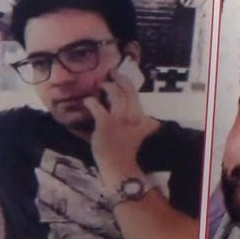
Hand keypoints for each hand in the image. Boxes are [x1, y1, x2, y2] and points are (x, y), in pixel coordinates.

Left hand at [86, 64, 156, 181]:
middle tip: (113, 72)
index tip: (121, 79)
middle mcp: (133, 116)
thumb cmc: (128, 152)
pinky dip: (91, 102)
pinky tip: (87, 100)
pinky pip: (97, 107)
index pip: (136, 96)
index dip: (127, 84)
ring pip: (116, 94)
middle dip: (120, 78)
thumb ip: (146, 126)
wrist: (120, 167)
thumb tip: (152, 121)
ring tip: (101, 84)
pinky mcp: (105, 124)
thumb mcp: (141, 135)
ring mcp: (120, 119)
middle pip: (128, 90)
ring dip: (108, 86)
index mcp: (142, 118)